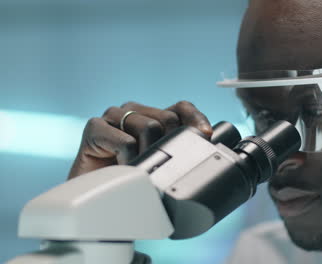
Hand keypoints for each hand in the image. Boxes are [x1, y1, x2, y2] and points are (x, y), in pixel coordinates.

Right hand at [68, 101, 211, 178]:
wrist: (98, 198)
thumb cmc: (130, 178)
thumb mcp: (162, 161)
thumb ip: (179, 147)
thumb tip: (206, 139)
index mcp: (151, 115)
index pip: (181, 107)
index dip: (196, 118)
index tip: (206, 135)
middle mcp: (133, 111)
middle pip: (167, 118)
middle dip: (170, 144)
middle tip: (160, 164)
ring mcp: (113, 116)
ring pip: (149, 127)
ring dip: (148, 155)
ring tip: (139, 168)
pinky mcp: (95, 126)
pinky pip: (126, 141)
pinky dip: (130, 159)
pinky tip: (124, 167)